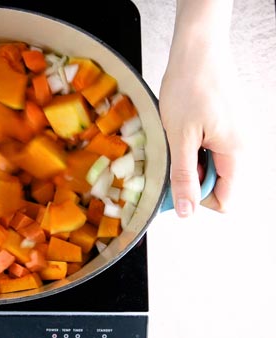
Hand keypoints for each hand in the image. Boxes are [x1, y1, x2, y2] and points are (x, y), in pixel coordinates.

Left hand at [159, 0, 241, 216]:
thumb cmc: (189, 87)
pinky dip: (192, 147)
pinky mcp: (225, 126)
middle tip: (170, 156)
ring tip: (175, 139)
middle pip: (216, 184)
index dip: (196, 199)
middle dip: (190, 177)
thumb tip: (186, 212)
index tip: (173, 185)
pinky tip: (180, 131)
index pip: (224, 200)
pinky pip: (209, 149)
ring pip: (210, 166)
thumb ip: (183, 177)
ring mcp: (235, 136)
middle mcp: (242, 147)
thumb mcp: (179, 138)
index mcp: (237, 153)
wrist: (196, 51)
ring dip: (188, 160)